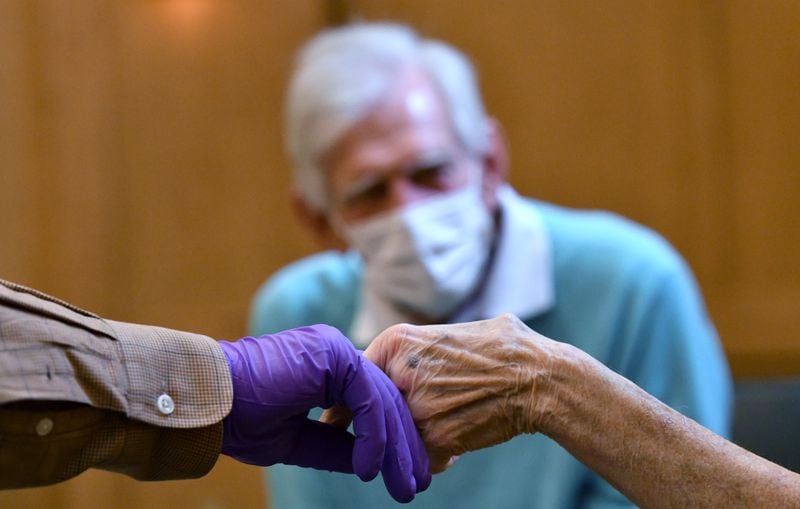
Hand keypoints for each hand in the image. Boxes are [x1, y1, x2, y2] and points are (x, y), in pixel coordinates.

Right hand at [218, 325, 430, 502]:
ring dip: (396, 447)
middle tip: (416, 484)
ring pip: (382, 400)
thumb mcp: (298, 440)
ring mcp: (336, 350)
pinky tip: (371, 468)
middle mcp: (336, 354)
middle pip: (384, 402)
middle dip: (404, 446)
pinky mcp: (333, 355)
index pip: (373, 403)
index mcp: (327, 369)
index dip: (392, 440)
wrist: (209, 402)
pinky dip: (374, 435)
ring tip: (404, 485)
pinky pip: (368, 398)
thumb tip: (372, 464)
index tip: (404, 474)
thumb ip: (335, 446)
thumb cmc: (241, 419)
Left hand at [321, 314, 557, 472]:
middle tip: (360, 436)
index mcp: (399, 341)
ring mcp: (417, 408)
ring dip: (408, 441)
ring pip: (395, 435)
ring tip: (437, 433)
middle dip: (368, 425)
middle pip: (370, 408)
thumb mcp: (453, 331)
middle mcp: (401, 373)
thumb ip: (421, 346)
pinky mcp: (437, 438)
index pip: (357, 373)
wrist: (538, 377)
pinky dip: (433, 458)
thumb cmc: (503, 348)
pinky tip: (455, 447)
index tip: (338, 412)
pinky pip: (419, 457)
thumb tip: (405, 356)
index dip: (349, 396)